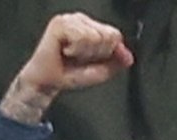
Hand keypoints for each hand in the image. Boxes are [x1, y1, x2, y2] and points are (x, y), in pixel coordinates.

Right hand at [7, 10, 130, 118]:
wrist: (47, 82)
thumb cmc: (69, 74)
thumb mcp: (99, 71)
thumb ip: (116, 63)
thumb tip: (129, 57)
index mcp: (91, 26)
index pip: (115, 35)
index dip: (107, 52)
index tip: (90, 59)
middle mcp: (81, 19)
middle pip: (107, 36)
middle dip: (96, 54)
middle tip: (79, 57)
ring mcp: (70, 19)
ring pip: (95, 37)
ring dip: (84, 53)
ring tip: (71, 54)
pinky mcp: (60, 23)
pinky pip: (82, 37)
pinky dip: (75, 50)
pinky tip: (65, 50)